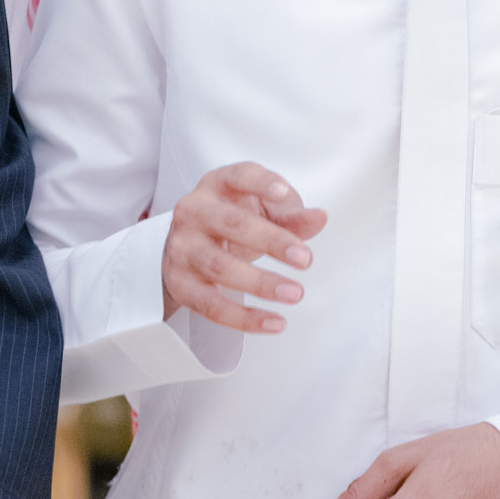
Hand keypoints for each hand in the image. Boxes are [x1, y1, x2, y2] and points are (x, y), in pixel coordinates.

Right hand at [161, 161, 326, 333]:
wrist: (187, 246)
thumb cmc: (232, 221)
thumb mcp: (262, 210)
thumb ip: (291, 216)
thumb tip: (319, 218)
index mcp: (217, 185)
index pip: (238, 177)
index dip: (260, 183)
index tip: (284, 194)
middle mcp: (194, 211)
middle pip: (231, 224)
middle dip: (271, 241)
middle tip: (304, 259)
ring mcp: (182, 248)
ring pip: (219, 266)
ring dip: (260, 283)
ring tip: (294, 293)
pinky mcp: (180, 283)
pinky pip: (211, 304)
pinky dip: (244, 317)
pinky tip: (273, 322)